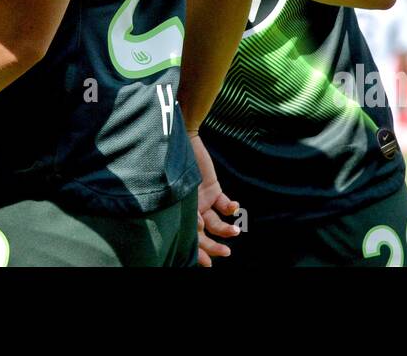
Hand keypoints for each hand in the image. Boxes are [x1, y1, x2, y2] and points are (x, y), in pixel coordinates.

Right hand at [190, 132, 240, 266]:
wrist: (180, 141)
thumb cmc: (171, 165)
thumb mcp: (177, 191)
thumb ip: (188, 211)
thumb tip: (198, 230)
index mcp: (177, 213)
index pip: (187, 239)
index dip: (197, 253)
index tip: (208, 264)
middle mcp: (190, 210)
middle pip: (203, 236)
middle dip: (214, 246)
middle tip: (227, 253)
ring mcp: (202, 200)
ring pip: (215, 223)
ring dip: (225, 230)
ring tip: (235, 232)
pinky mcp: (213, 189)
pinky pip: (223, 204)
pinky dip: (230, 208)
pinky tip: (235, 208)